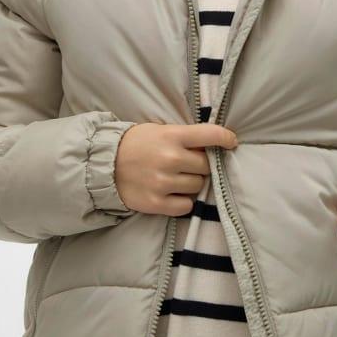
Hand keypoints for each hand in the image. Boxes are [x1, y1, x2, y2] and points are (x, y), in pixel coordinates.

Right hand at [115, 122, 237, 216]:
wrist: (104, 164)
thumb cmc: (137, 144)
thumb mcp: (160, 131)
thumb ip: (185, 138)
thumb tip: (214, 146)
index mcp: (172, 136)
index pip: (210, 135)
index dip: (226, 138)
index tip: (232, 142)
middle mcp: (170, 159)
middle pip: (206, 166)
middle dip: (201, 166)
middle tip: (188, 164)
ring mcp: (163, 182)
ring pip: (198, 186)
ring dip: (192, 183)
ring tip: (176, 178)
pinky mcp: (156, 203)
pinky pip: (186, 205)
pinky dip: (183, 201)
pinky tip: (172, 193)